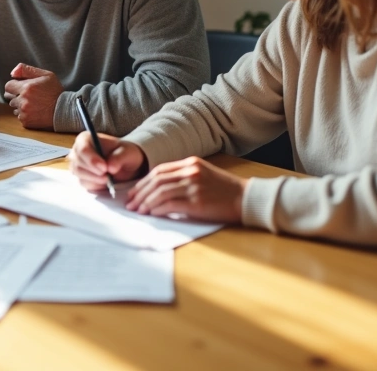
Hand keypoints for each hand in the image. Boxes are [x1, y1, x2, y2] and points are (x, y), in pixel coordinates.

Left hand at [3, 63, 62, 129]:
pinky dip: (24, 114)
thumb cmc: (55, 91)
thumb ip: (27, 70)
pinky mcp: (26, 121)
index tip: (20, 88)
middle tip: (28, 96)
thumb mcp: (45, 75)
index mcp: (26, 87)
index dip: (14, 86)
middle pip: (10, 98)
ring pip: (14, 108)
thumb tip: (12, 73)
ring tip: (33, 104)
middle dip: (16, 96)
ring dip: (20, 106)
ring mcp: (24, 112)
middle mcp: (23, 100)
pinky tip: (34, 111)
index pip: (8, 86)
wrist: (64, 110)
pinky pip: (19, 116)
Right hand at [67, 131, 146, 191]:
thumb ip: (119, 158)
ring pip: (80, 176)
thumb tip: (111, 167)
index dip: (92, 160)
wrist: (125, 164)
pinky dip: (96, 186)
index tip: (104, 168)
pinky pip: (84, 184)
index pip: (83, 149)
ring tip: (109, 179)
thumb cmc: (124, 153)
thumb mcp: (127, 152)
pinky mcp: (81, 178)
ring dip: (95, 180)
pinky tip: (105, 182)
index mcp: (85, 139)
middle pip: (78, 164)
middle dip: (93, 172)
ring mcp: (77, 165)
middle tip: (108, 177)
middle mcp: (77, 152)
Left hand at [126, 156, 246, 223]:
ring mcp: (193, 185)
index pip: (159, 170)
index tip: (134, 192)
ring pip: (160, 192)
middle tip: (130, 203)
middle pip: (156, 180)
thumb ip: (183, 178)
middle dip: (140, 192)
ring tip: (137, 210)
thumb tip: (159, 190)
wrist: (246, 199)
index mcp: (191, 163)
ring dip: (145, 202)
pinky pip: (169, 204)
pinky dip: (157, 209)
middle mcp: (190, 172)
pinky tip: (151, 213)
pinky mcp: (196, 201)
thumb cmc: (225, 191)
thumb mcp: (203, 175)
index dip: (143, 182)